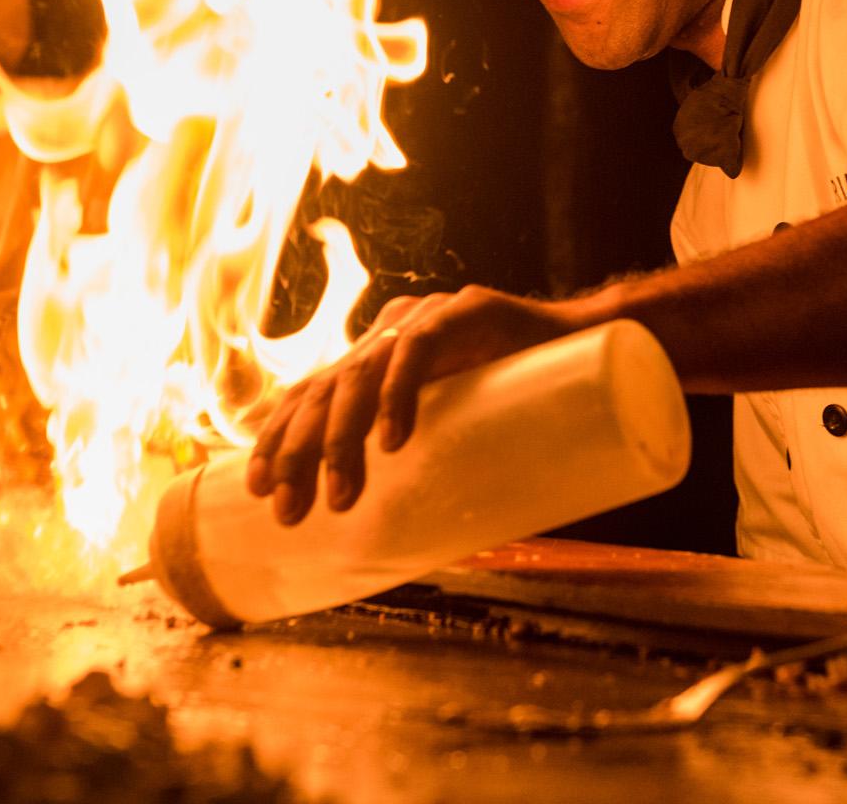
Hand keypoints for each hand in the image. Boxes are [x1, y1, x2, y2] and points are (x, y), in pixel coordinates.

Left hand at [245, 284, 581, 524]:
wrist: (591, 344)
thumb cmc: (521, 398)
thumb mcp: (456, 427)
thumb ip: (423, 457)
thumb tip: (394, 535)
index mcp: (378, 355)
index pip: (312, 391)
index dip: (279, 435)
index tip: (256, 487)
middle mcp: (391, 332)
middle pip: (326, 390)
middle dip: (300, 454)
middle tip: (290, 512)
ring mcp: (426, 318)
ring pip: (362, 375)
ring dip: (343, 440)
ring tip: (342, 496)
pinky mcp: (466, 311)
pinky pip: (419, 351)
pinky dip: (400, 394)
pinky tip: (392, 440)